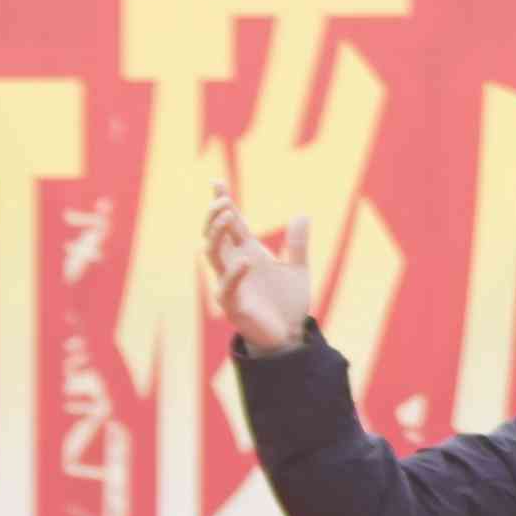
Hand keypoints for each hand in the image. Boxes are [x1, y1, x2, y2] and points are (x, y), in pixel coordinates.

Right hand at [204, 182, 318, 355]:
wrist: (290, 335)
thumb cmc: (288, 302)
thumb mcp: (297, 269)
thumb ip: (297, 244)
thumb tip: (303, 214)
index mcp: (248, 252)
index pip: (231, 223)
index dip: (223, 202)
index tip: (218, 181)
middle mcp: (235, 264)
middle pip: (214, 234)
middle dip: (214, 215)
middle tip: (222, 200)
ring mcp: (230, 283)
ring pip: (212, 254)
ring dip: (216, 234)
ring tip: (227, 217)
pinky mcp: (233, 304)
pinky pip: (227, 286)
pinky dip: (235, 273)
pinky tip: (246, 261)